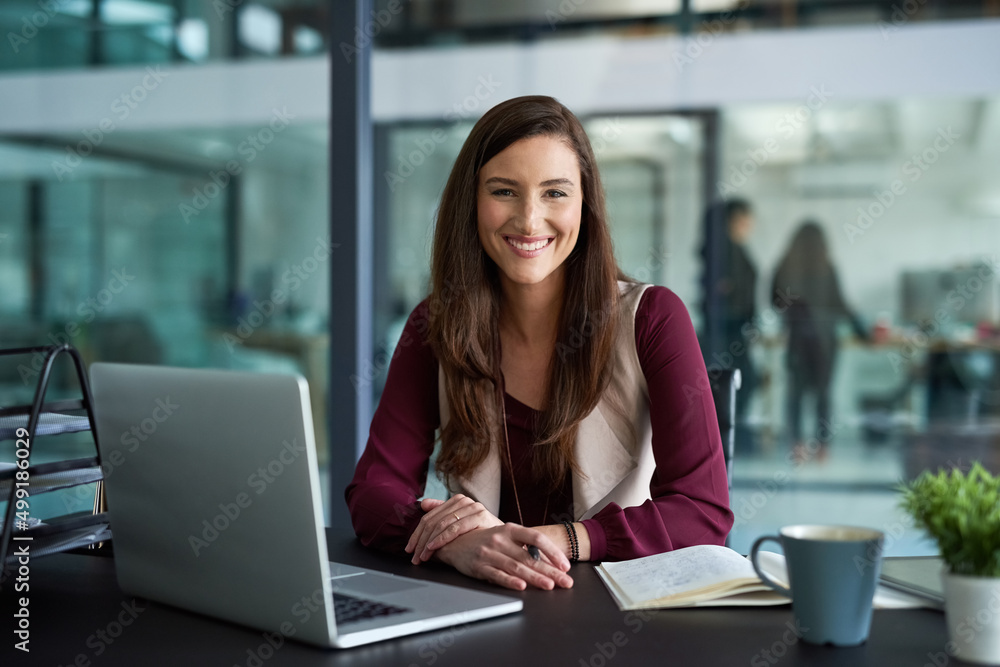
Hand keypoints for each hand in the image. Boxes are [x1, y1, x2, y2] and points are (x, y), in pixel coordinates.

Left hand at [404, 494, 501, 563]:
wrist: (506, 539)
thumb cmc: (481, 534)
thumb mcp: (460, 524)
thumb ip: (442, 512)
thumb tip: (422, 504)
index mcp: (456, 501)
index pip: (429, 517)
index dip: (417, 533)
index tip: (410, 549)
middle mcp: (464, 501)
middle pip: (433, 520)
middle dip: (420, 540)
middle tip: (413, 556)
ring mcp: (472, 507)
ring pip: (442, 524)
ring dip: (428, 542)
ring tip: (422, 556)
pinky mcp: (479, 515)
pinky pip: (455, 528)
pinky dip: (441, 538)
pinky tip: (433, 548)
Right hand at [434, 523, 573, 590]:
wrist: (453, 541)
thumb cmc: (484, 540)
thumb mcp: (504, 537)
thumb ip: (523, 546)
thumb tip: (549, 561)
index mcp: (510, 529)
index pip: (536, 538)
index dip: (552, 551)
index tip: (564, 565)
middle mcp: (500, 540)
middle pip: (529, 557)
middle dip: (550, 571)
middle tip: (565, 582)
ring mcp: (489, 553)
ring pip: (516, 567)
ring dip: (534, 578)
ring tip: (549, 585)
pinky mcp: (478, 566)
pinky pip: (496, 575)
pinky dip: (510, 581)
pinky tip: (521, 587)